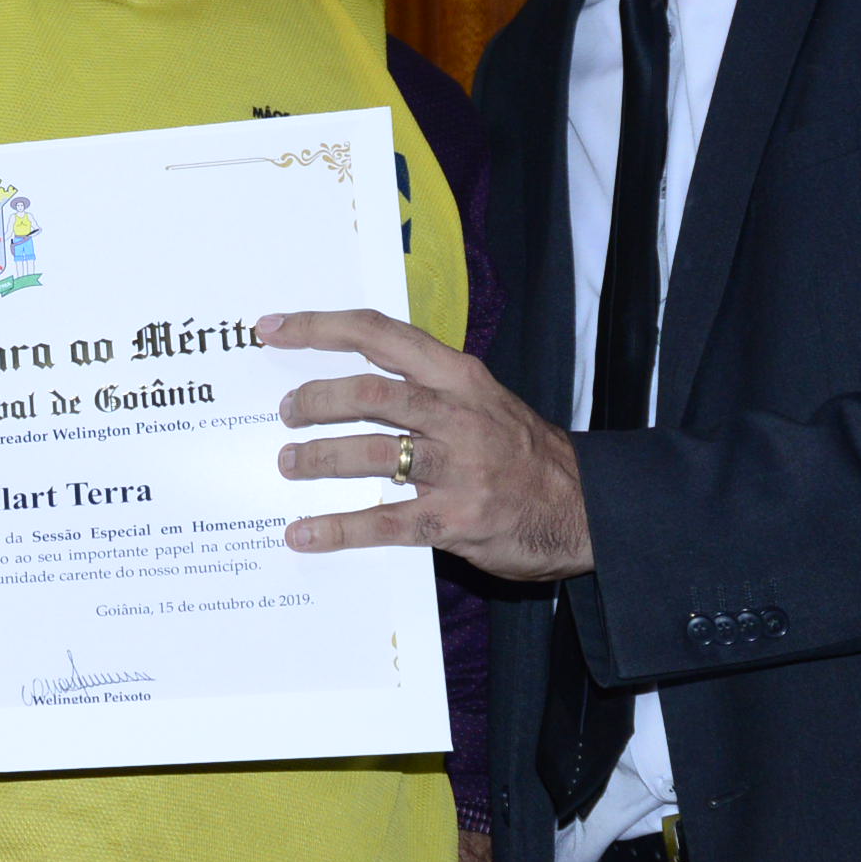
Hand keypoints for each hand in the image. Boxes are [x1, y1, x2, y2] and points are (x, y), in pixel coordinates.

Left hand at [262, 308, 593, 581]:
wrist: (586, 508)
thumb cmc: (523, 452)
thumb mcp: (482, 400)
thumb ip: (426, 389)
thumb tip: (350, 388)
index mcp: (460, 376)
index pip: (381, 334)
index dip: (321, 327)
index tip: (274, 326)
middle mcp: (457, 414)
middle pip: (371, 393)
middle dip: (317, 399)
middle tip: (285, 412)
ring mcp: (459, 468)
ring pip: (375, 453)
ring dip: (321, 458)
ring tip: (288, 464)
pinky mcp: (457, 519)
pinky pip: (387, 523)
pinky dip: (339, 528)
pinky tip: (305, 534)